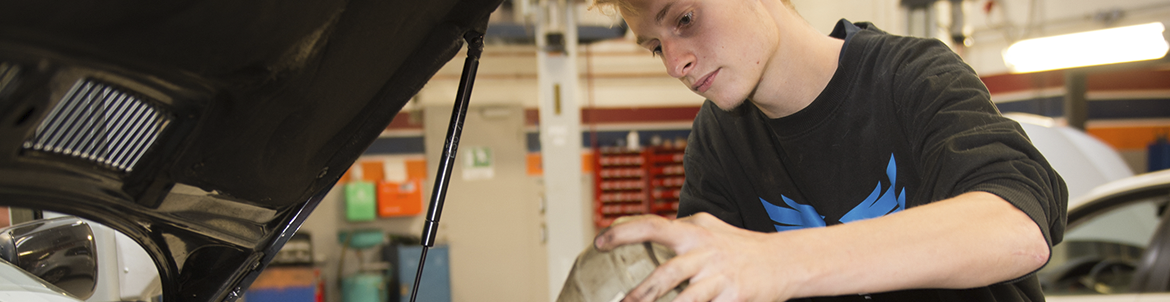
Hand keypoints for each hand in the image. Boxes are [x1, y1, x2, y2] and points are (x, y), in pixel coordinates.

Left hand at [594, 213, 799, 301]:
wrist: (784, 261)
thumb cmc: (740, 246)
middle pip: (668, 273)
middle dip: (642, 292)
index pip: (652, 225)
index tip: (599, 242)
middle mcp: (705, 253)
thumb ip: (679, 230)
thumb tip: (641, 229)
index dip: (623, 232)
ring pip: (686, 299)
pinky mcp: (734, 297)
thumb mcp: (709, 228)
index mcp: (694, 233)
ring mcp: (720, 278)